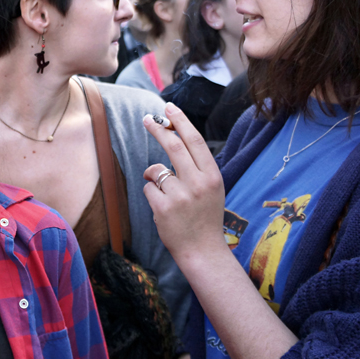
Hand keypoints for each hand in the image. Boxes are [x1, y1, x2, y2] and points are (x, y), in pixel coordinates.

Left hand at [142, 103, 225, 260]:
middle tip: (147, 118)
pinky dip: (152, 195)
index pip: (194, 141)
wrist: (202, 250)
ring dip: (155, 177)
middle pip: (173, 146)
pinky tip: (164, 209)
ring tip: (168, 195)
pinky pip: (148, 188)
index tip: (169, 108)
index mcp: (212, 176)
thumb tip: (173, 137)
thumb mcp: (210, 188)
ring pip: (155, 170)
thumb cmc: (204, 216)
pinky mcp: (163, 208)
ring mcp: (180, 196)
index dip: (180, 122)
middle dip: (157, 129)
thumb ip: (196, 166)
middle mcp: (198, 183)